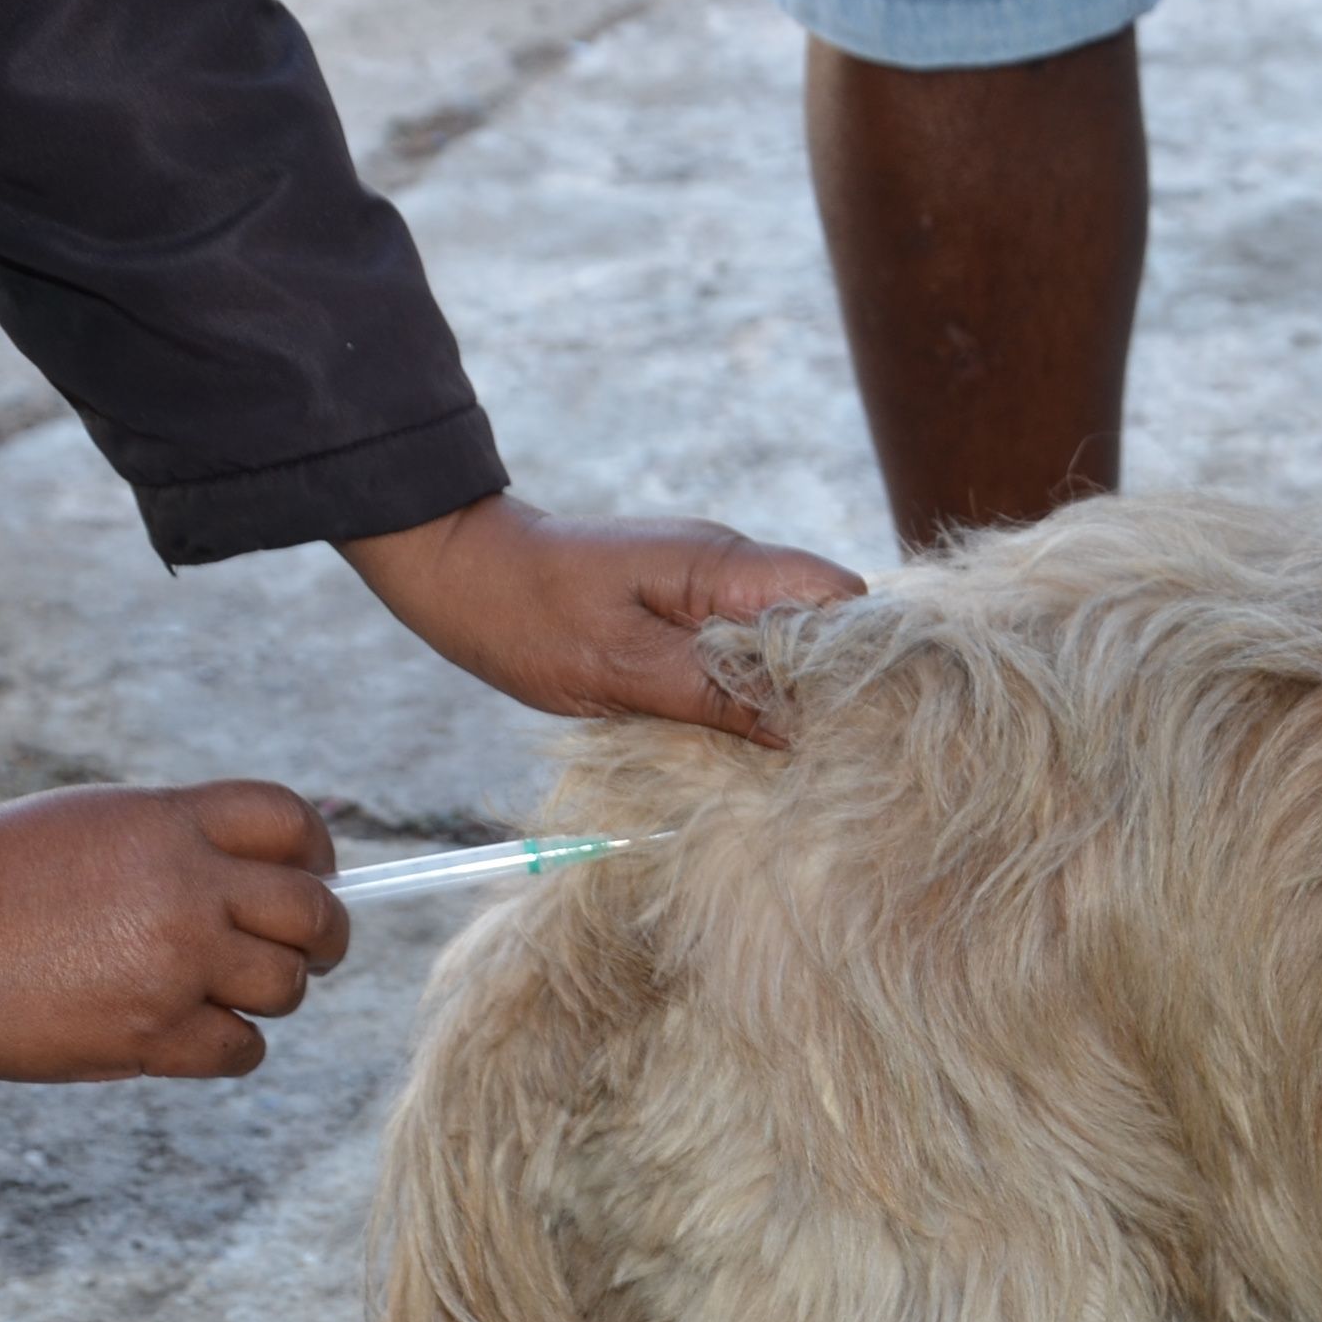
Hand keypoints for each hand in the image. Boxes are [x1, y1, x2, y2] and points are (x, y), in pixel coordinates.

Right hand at [0, 783, 349, 1080]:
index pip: (292, 822)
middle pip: (314, 914)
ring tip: (213, 989)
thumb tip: (265, 871)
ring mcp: (173, 963)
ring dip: (265, 992)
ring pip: (285, 987)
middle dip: (322, 935)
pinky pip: (242, 1048)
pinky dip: (226, 1045)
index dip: (317, 854)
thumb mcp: (91, 823)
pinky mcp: (150, 1034)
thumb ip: (177, 841)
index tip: (313, 876)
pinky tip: (183, 1031)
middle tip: (307, 951)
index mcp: (167, 822)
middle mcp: (185, 887)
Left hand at [337, 493, 867, 737]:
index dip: (862, 656)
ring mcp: (707, 584)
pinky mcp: (683, 608)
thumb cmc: (528, 615)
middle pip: (823, 619)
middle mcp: (729, 565)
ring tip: (793, 756)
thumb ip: (715, 695)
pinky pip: (740, 646)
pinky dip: (748, 687)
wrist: (459, 573)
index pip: (838, 597)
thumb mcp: (621, 670)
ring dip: (788, 691)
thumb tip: (800, 731)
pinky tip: (742, 735)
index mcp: (722, 565)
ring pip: (784, 637)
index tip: (860, 723)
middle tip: (830, 754)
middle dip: (833, 682)